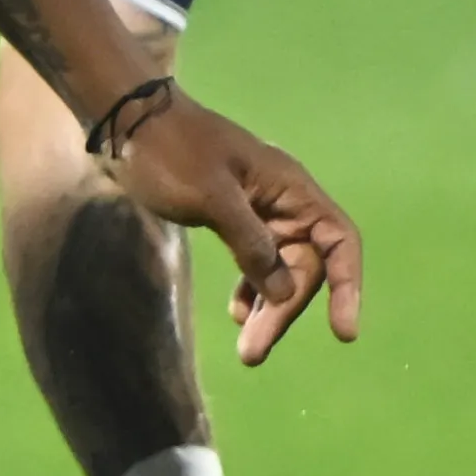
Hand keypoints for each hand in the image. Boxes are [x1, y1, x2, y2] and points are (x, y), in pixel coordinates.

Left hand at [101, 86, 362, 364]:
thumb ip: (251, 245)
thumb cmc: (170, 152)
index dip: (347, 286)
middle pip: (305, 265)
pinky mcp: (233, 219)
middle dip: (284, 310)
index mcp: (290, 188)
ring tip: (249, 352)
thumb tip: (285, 294)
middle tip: (253, 353)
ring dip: (267, 309)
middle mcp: (283, 201)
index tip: (342, 332)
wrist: (128, 122)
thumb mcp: (212, 199)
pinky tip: (236, 314)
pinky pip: (255, 262)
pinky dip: (249, 289)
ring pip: (279, 269)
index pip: (338, 241)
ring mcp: (258, 211)